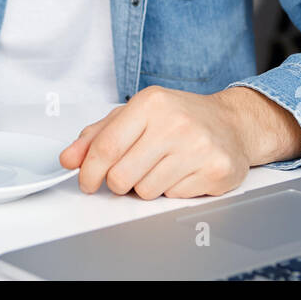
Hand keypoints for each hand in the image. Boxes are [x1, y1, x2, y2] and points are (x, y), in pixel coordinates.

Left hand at [59, 85, 300, 199]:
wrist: (232, 123)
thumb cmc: (179, 118)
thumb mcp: (135, 115)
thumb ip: (98, 136)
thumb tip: (68, 159)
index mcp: (150, 102)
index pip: (106, 147)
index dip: (89, 171)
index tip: (86, 182)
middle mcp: (175, 122)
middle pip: (121, 176)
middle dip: (118, 182)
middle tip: (131, 171)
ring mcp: (198, 147)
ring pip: (145, 191)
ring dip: (147, 185)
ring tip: (162, 166)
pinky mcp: (216, 170)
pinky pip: (173, 197)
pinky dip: (172, 189)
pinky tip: (183, 171)